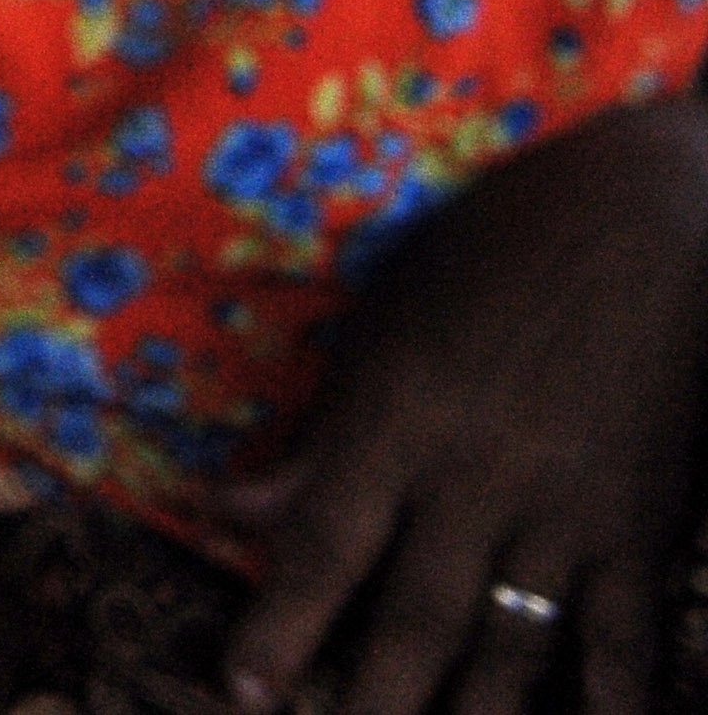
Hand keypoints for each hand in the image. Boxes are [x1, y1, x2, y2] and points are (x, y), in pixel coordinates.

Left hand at [220, 95, 707, 714]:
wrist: (651, 218)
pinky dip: (608, 699)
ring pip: (512, 645)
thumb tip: (232, 509)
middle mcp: (482, 477)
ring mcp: (572, 509)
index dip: (281, 624)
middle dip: (370, 698)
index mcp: (402, 418)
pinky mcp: (646, 526)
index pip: (325, 544)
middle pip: (414, 615)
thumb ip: (319, 433)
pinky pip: (626, 637)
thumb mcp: (387, 326)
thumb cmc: (495, 253)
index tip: (244, 692)